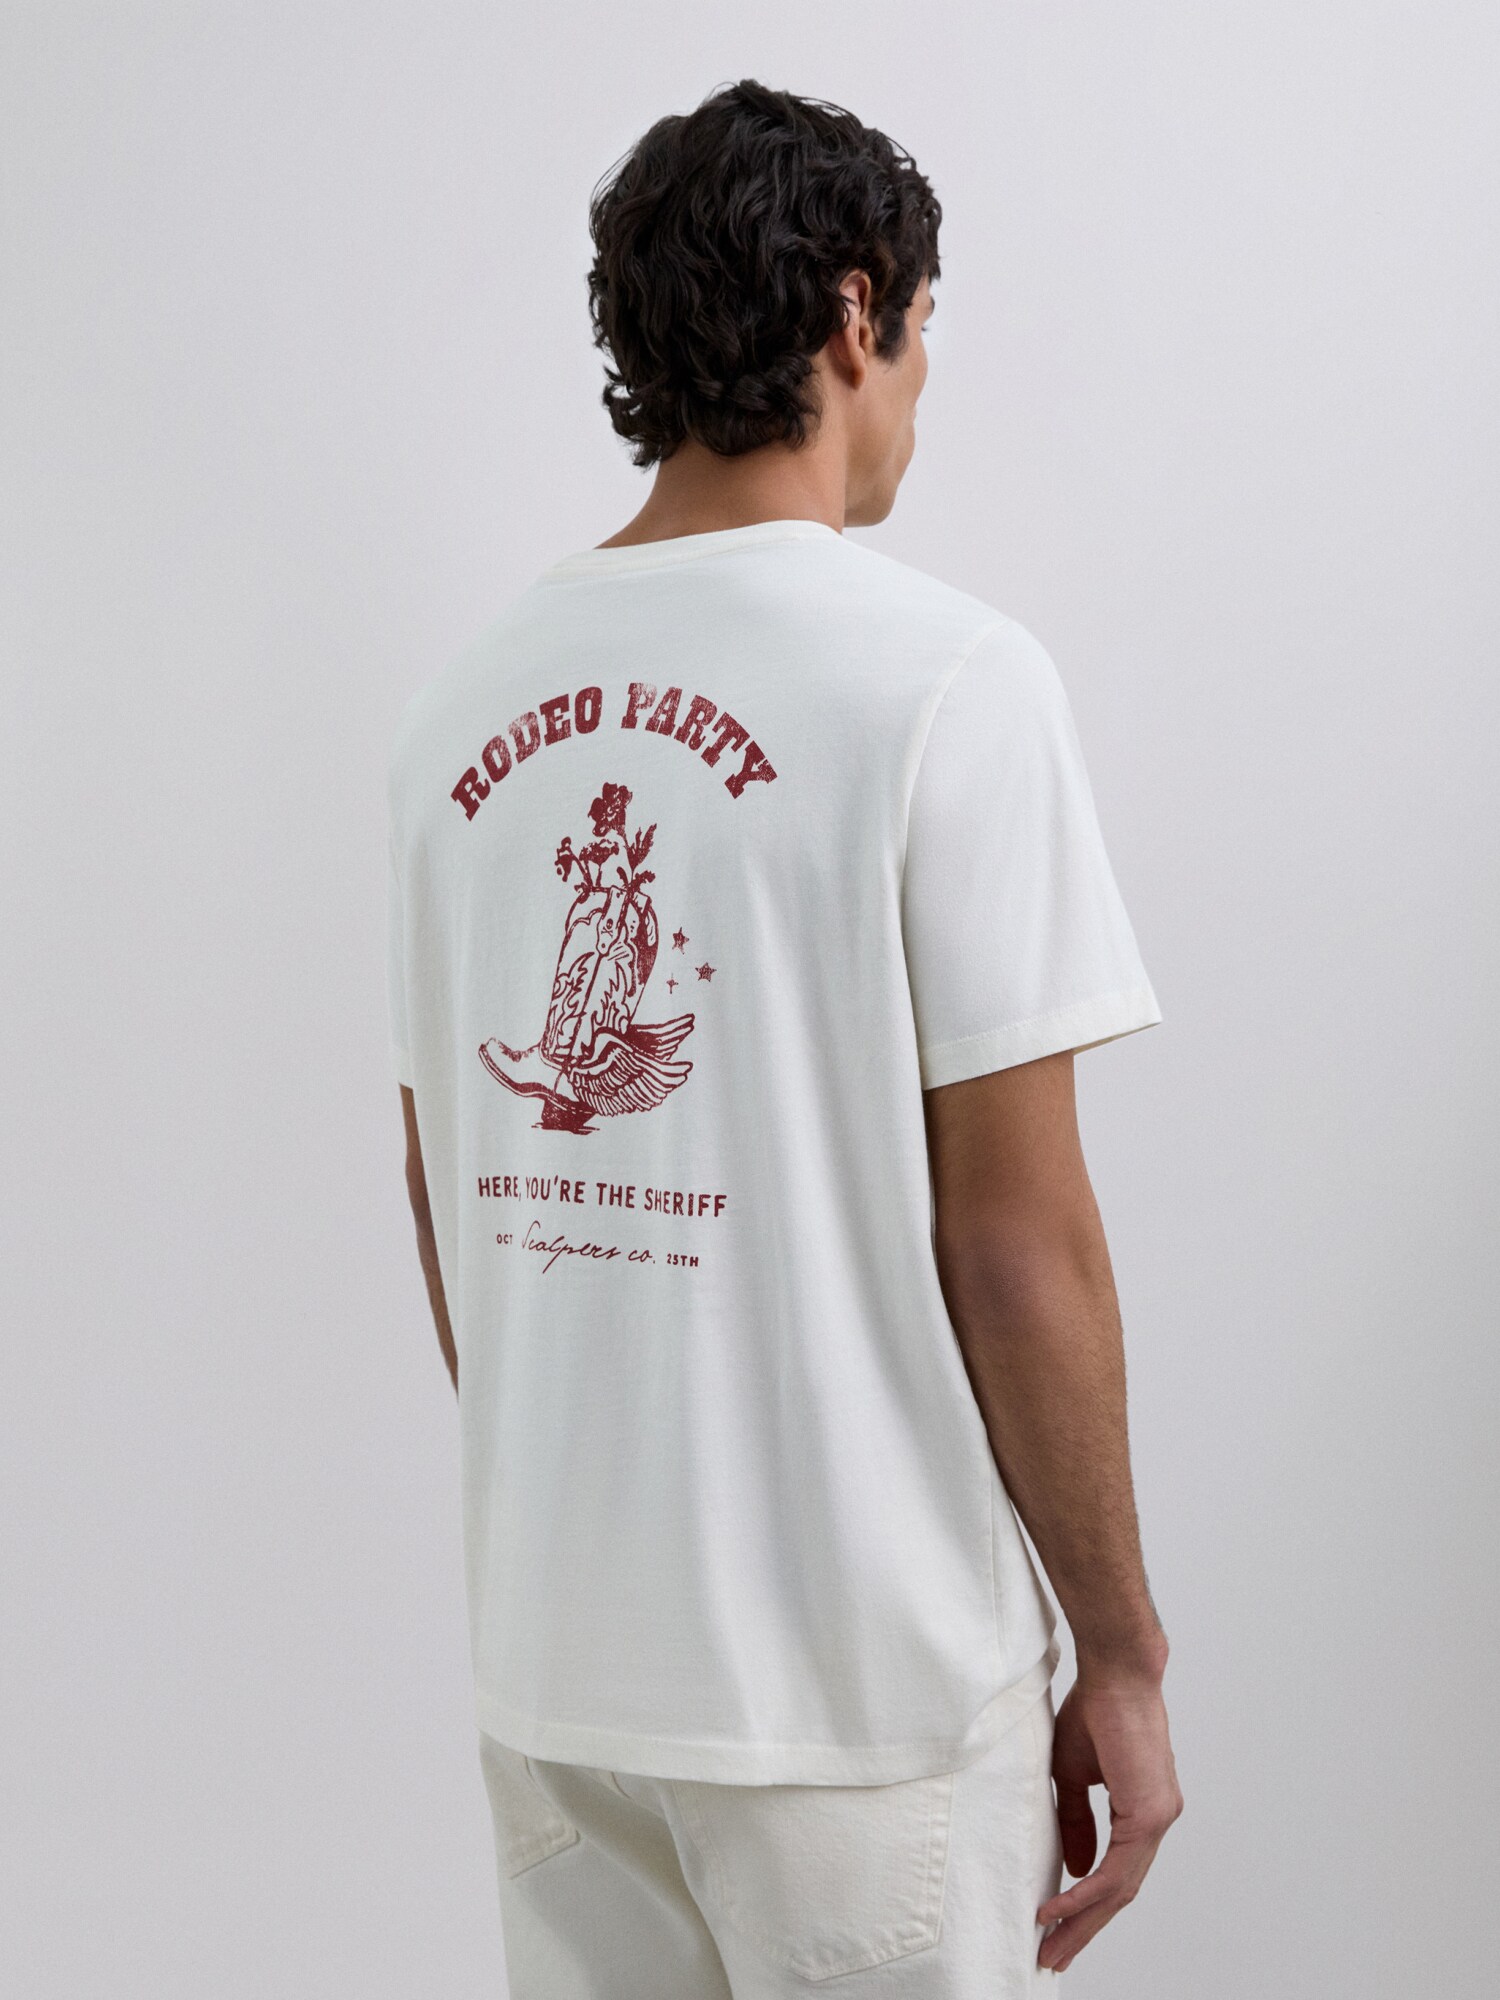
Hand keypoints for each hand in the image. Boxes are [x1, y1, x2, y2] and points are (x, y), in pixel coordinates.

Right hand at [1036, 1664, 1183, 1973]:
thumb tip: (1075, 1866)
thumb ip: (1076, 1821)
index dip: (1088, 1903)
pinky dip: (1084, 1894)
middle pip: (1120, 1891)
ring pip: (1119, 1888)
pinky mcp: (1150, 1814)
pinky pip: (1115, 1870)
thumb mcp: (1074, 1774)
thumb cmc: (1095, 1710)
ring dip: (1082, 1920)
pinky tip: (1057, 1909)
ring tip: (1051, 1945)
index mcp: (1144, 1809)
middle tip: (1054, 1957)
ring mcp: (1159, 1818)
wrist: (1115, 1672)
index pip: (1117, 1871)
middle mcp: (1158, 1819)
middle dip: (1084, 1927)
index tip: (1057, 1927)